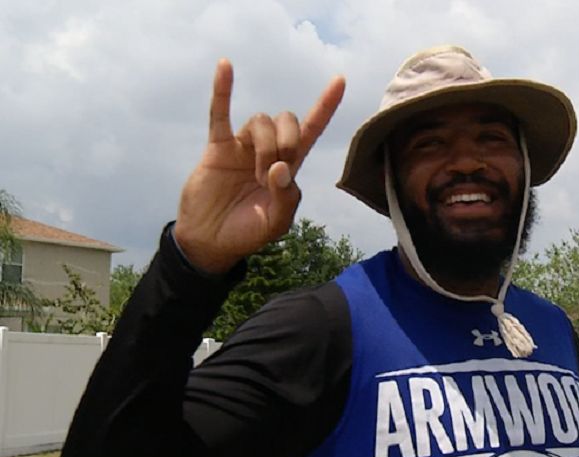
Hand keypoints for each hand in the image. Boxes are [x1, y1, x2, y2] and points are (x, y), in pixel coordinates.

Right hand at [174, 59, 344, 273]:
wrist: (210, 241)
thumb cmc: (246, 232)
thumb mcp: (276, 223)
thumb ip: (286, 198)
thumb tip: (281, 166)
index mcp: (289, 167)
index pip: (312, 129)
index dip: (325, 106)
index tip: (340, 80)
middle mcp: (268, 150)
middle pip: (288, 121)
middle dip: (286, 142)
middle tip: (272, 175)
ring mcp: (243, 146)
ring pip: (260, 121)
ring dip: (263, 146)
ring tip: (254, 176)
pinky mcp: (218, 147)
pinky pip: (220, 112)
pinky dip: (223, 89)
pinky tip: (226, 66)